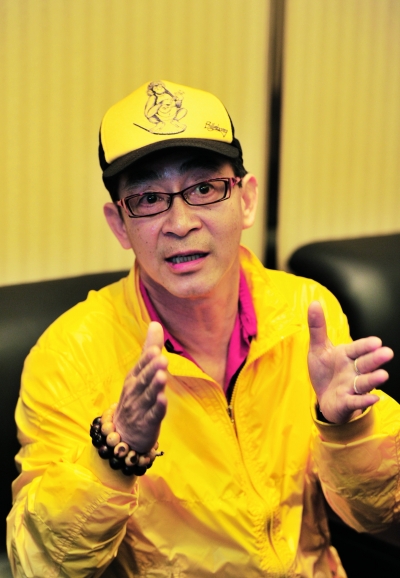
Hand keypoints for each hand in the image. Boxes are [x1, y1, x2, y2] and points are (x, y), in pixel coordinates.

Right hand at [113, 322, 167, 452]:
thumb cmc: (135, 398)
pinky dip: (158, 408)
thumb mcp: (140, 373)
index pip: (140, 366)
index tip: (155, 349)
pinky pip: (153, 415)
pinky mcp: (147, 423)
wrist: (122, 435)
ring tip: (162, 376)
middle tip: (160, 358)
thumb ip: (149, 349)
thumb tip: (156, 323)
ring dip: (155, 386)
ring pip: (148, 396)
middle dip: (151, 369)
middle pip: (143, 379)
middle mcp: (134, 392)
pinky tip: (163, 400)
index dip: (147, 359)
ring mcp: (140, 408)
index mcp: (133, 378)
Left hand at [308, 301, 393, 423]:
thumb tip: (314, 302)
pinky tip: (374, 399)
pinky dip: (364, 401)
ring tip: (383, 375)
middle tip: (387, 352)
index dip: (365, 346)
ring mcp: (352, 387)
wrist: (324, 397)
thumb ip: (317, 328)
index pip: (357, 348)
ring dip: (373, 379)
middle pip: (365, 364)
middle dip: (375, 359)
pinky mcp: (347, 402)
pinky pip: (356, 401)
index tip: (376, 341)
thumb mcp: (318, 348)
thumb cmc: (325, 371)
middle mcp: (353, 370)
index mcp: (347, 355)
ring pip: (363, 382)